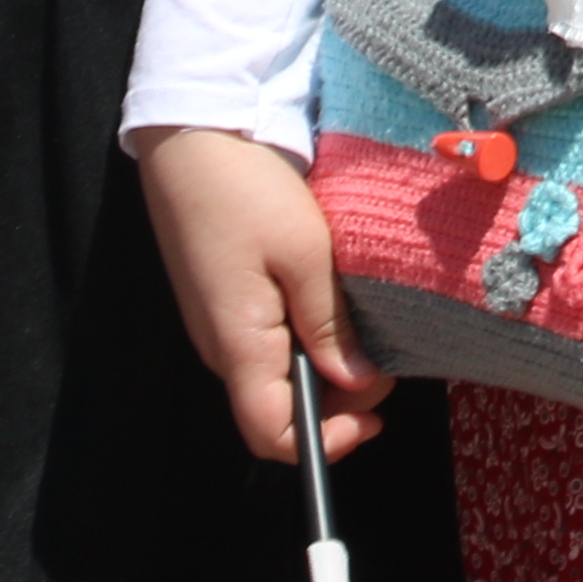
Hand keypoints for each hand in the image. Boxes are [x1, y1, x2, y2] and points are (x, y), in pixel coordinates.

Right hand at [134, 124, 389, 462]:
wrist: (194, 137)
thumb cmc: (246, 189)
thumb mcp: (304, 252)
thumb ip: (327, 324)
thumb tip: (357, 382)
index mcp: (238, 345)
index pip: (271, 434)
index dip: (324, 444)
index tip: (375, 420)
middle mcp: (223, 346)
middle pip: (281, 408)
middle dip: (341, 399)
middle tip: (388, 357)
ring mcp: (222, 322)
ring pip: (280, 374)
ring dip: (330, 365)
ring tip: (370, 326)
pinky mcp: (228, 298)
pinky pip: (271, 341)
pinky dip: (312, 338)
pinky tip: (339, 305)